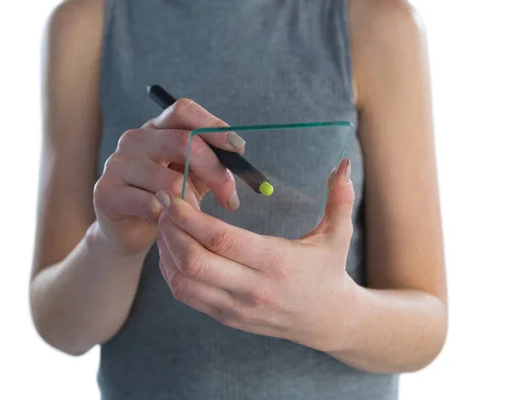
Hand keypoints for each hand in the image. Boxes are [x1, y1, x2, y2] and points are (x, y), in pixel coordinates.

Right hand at [93, 99, 245, 254]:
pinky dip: (169, 217)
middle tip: (231, 199)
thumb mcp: (194, 177)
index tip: (239, 148)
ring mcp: (117, 164)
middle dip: (215, 172)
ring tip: (198, 218)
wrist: (129, 231)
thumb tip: (239, 152)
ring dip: (193, 204)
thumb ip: (212, 162)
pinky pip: (151, 204)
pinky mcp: (107, 192)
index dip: (213, 125)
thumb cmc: (167, 199)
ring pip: (170, 180)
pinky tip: (170, 223)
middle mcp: (135, 139)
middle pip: (183, 142)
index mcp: (158, 128)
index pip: (184, 110)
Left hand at [156, 158, 358, 350]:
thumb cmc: (329, 271)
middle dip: (170, 230)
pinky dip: (171, 271)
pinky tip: (173, 248)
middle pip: (193, 261)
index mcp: (276, 262)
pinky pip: (186, 296)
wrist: (328, 321)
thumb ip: (340, 199)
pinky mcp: (226, 317)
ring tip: (164, 223)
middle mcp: (252, 289)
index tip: (173, 195)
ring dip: (166, 250)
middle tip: (162, 204)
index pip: (220, 239)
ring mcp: (236, 307)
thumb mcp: (339, 236)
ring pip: (183, 281)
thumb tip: (343, 164)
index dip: (189, 217)